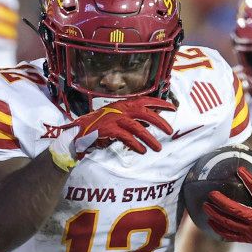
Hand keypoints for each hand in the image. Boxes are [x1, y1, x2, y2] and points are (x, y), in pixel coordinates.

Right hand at [49, 97, 174, 170]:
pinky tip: (142, 151)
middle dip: (159, 121)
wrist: (78, 131)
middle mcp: (120, 109)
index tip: (173, 108)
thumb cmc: (99, 125)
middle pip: (145, 112)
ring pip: (137, 127)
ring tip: (158, 147)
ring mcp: (114, 119)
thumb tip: (151, 120)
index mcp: (123, 104)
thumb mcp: (117, 117)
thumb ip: (132, 118)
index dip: (160, 103)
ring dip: (150, 138)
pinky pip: (126, 137)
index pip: (145, 100)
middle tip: (170, 131)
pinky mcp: (108, 130)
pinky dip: (135, 145)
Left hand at [203, 164, 251, 247]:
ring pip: (229, 223)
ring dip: (215, 215)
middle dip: (221, 201)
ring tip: (205, 206)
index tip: (240, 170)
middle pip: (235, 210)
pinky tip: (210, 222)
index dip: (248, 179)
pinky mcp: (247, 238)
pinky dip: (218, 229)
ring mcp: (251, 231)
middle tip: (211, 193)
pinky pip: (230, 235)